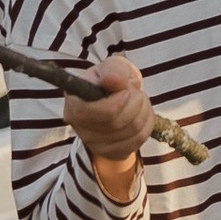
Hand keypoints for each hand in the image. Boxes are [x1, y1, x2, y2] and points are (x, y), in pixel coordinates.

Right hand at [63, 52, 150, 199]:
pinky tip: (141, 114)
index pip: (90, 113)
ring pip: (131, 132)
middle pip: (116, 123)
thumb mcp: (113, 67)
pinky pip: (138, 141)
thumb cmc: (113, 79)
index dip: (114, 103)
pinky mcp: (111, 152)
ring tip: (139, 100)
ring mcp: (94, 143)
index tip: (126, 91)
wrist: (118, 98)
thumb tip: (112, 80)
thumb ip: (113, 71)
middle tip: (136, 91)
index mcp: (73, 103)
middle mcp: (79, 127)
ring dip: (144, 111)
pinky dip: (147, 124)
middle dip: (135, 102)